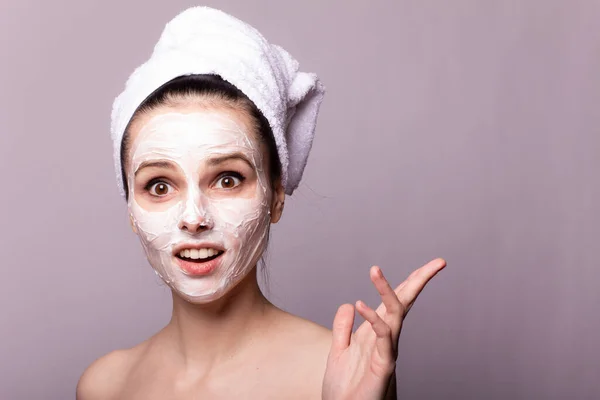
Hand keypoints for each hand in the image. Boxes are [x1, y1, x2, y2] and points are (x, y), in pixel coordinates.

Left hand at [322, 258, 446, 399]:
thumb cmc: (345, 390)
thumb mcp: (338, 352)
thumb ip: (343, 328)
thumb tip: (349, 304)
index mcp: (376, 333)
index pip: (396, 301)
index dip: (409, 282)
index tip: (428, 265)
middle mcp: (386, 339)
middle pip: (406, 303)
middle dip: (421, 281)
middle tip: (438, 262)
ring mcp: (386, 351)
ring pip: (394, 315)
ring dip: (386, 291)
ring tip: (374, 270)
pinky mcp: (382, 367)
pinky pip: (382, 339)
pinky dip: (373, 320)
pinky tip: (360, 305)